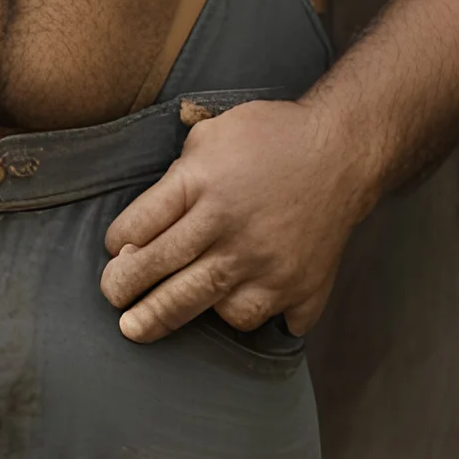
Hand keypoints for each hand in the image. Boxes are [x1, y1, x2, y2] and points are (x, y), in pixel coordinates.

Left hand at [100, 95, 379, 343]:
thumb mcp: (211, 136)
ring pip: (208, 307)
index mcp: (202, 184)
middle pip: (161, 272)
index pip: (138, 227)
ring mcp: (267, 262)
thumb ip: (174, 177)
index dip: (117, 246)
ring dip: (175, 316)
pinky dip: (240, 316)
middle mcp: (230, 227)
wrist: (344, 150)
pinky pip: (259, 318)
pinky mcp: (299, 286)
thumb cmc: (272, 137)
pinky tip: (227, 307)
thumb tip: (138, 230)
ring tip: (148, 322)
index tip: (114, 253)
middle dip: (124, 291)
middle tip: (114, 301)